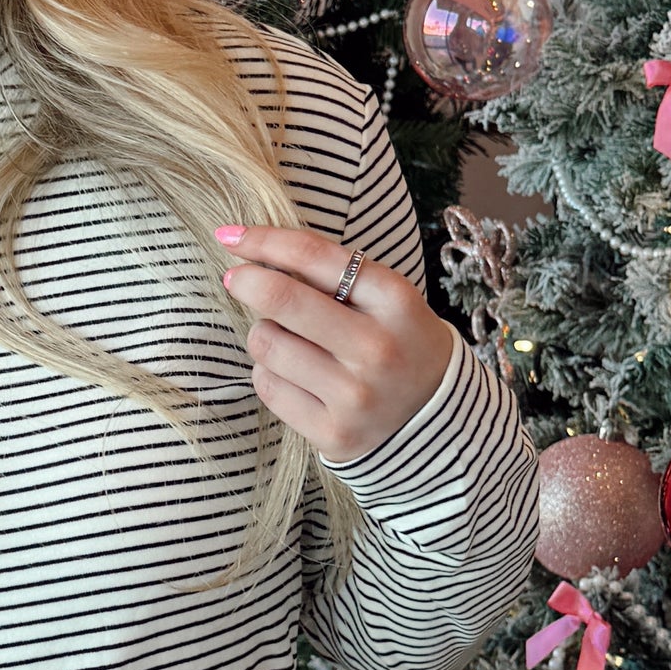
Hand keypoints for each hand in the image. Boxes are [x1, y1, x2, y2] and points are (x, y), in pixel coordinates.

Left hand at [215, 223, 453, 465]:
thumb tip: (256, 250)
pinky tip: (295, 376)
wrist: (439, 418)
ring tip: (291, 341)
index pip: (313, 256)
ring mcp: (355, 396)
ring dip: (265, 334)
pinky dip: (269, 373)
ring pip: (267, 344)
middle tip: (236, 278)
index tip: (231, 236)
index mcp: (394, 300)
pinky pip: (268, 387)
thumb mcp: (387, 299)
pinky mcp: (334, 433)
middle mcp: (377, 348)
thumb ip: (334, 275)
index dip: (263, 240)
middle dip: (246, 281)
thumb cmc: (400, 343)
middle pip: (281, 299)